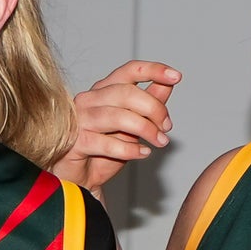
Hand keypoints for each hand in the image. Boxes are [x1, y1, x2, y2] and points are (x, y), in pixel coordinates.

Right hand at [58, 60, 178, 188]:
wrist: (81, 179)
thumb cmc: (103, 150)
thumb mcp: (133, 125)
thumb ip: (148, 103)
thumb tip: (167, 84)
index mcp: (103, 90)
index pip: (129, 71)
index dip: (153, 70)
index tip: (175, 76)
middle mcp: (89, 100)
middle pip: (126, 93)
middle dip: (154, 109)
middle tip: (167, 127)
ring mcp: (79, 120)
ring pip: (118, 116)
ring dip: (146, 130)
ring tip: (159, 142)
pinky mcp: (75, 142)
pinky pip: (107, 143)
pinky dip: (130, 149)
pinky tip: (142, 153)